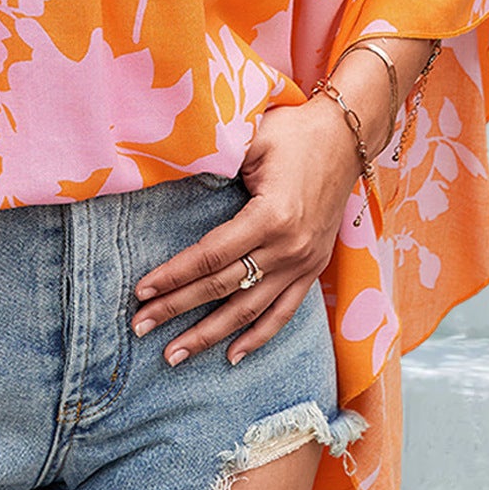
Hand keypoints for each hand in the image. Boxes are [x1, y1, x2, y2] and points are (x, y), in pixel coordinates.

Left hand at [131, 98, 362, 366]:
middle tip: (140, 327)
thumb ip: (217, 163)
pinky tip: (232, 356)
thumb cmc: (293, 133)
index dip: (173, 276)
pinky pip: (284, 312)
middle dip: (176, 310)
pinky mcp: (314, 268)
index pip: (210, 256)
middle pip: (222, 288)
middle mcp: (288, 248)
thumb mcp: (252, 140)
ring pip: (249, 310)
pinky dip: (258, 337)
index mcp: (270, 216)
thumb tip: (170, 174)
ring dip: (210, 335)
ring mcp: (303, 263)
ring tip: (174, 355)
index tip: (141, 291)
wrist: (348, 138)